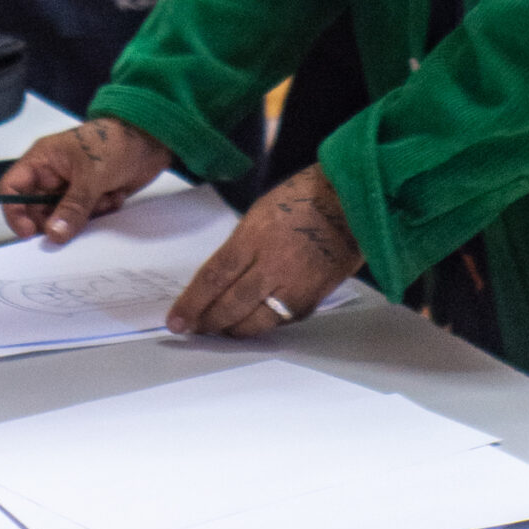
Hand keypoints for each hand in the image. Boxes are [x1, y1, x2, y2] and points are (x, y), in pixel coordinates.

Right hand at [0, 117, 170, 241]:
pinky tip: (114, 195)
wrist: (152, 139)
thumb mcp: (91, 175)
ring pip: (63, 218)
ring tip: (104, 197)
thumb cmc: (116, 143)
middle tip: (76, 222)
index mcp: (43, 161)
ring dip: (84, 216)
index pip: (12, 188)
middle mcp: (53, 176)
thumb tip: (53, 235)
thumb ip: (72, 207)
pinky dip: (100, 213)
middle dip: (57, 219)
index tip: (30, 234)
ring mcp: (72, 188)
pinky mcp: (91, 198)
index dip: (15, 212)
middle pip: (37, 210)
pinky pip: (85, 219)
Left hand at [166, 164, 363, 336]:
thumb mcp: (259, 213)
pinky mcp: (315, 296)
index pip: (213, 278)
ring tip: (222, 330)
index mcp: (253, 237)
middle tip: (194, 329)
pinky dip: (266, 324)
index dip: (191, 304)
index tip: (176, 320)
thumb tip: (221, 279)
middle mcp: (272, 264)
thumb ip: (240, 247)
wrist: (351, 199)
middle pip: (231, 305)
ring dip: (235, 330)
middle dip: (208, 322)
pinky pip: (283, 320)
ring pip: (257, 321)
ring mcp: (295, 283)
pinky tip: (254, 323)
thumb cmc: (304, 198)